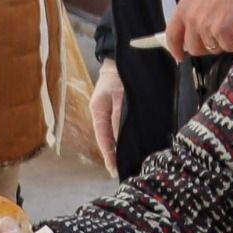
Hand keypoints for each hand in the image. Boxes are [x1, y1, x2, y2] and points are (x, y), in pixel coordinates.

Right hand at [88, 59, 123, 178]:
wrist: (121, 59)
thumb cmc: (119, 75)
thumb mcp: (119, 94)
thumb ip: (119, 115)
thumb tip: (120, 137)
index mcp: (98, 112)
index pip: (103, 139)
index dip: (108, 155)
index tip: (113, 170)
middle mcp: (102, 115)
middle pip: (108, 140)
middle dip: (114, 156)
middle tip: (123, 172)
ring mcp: (109, 113)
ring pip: (115, 135)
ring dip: (121, 148)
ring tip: (129, 163)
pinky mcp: (119, 111)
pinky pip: (121, 128)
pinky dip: (125, 138)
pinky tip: (134, 146)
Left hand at [164, 0, 232, 61]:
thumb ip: (192, 14)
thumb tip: (192, 33)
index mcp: (183, 9)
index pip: (172, 36)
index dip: (175, 49)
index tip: (179, 55)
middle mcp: (192, 19)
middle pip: (194, 48)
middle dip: (206, 47)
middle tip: (217, 38)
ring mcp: (206, 26)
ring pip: (213, 48)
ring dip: (223, 42)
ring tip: (231, 25)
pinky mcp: (222, 31)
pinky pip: (229, 47)